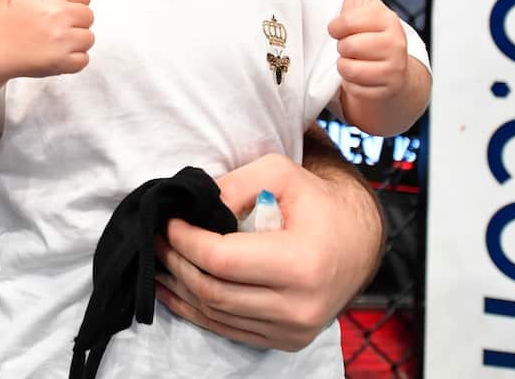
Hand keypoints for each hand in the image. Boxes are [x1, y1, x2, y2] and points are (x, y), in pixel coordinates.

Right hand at [0, 0, 93, 81]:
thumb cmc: (5, 15)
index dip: (70, 2)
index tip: (53, 10)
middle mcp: (57, 13)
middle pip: (88, 16)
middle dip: (73, 22)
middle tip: (50, 26)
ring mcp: (60, 39)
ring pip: (88, 37)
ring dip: (74, 41)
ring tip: (52, 41)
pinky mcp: (62, 62)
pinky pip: (84, 59)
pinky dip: (71, 60)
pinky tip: (53, 54)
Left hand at [155, 153, 379, 350]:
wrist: (358, 241)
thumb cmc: (317, 202)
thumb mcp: (280, 173)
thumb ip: (234, 185)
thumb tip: (192, 206)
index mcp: (302, 264)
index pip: (221, 260)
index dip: (185, 240)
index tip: (168, 220)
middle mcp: (299, 306)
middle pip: (213, 291)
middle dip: (175, 261)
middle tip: (155, 237)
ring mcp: (293, 330)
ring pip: (216, 314)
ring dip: (180, 286)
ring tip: (159, 259)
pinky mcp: (285, 341)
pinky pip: (227, 330)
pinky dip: (195, 309)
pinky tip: (173, 288)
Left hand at [327, 0, 407, 103]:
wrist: (392, 75)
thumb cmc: (371, 35)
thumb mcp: (365, 5)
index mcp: (387, 20)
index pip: (344, 23)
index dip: (337, 28)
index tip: (344, 29)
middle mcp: (395, 43)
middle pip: (345, 46)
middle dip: (342, 48)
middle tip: (354, 47)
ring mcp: (394, 68)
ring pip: (347, 68)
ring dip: (345, 66)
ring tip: (358, 62)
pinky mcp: (388, 89)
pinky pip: (353, 87)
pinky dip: (351, 85)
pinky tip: (363, 78)